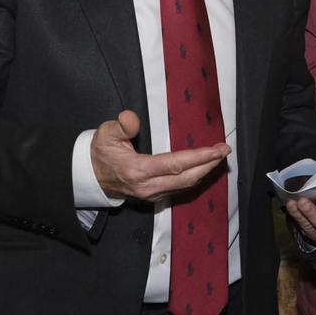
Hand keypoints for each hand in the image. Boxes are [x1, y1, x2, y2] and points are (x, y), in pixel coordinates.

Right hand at [91, 111, 229, 201]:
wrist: (91, 177)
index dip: (199, 157)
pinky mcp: (155, 196)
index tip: (217, 149)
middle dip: (209, 164)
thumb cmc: (100, 152)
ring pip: (186, 186)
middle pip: (187, 178)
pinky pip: (180, 188)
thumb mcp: (106, 134)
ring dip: (205, 171)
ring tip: (218, 157)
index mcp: (138, 171)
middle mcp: (148, 187)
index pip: (175, 165)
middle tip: (225, 150)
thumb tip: (131, 118)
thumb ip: (121, 126)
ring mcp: (152, 194)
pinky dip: (195, 176)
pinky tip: (203, 167)